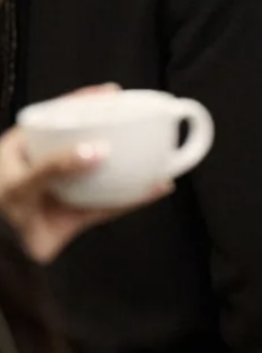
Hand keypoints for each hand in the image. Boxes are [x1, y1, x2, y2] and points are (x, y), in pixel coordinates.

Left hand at [0, 86, 173, 262]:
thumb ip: (56, 165)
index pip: (59, 114)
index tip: (112, 93)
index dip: (86, 100)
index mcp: (28, 146)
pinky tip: (155, 187)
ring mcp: (66, 189)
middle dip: (113, 129)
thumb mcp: (21, 183)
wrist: (1, 260)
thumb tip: (97, 150)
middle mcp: (50, 164)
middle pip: (87, 138)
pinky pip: (112, 202)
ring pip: (103, 169)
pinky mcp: (79, 215)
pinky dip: (134, 196)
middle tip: (136, 118)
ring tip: (155, 151)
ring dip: (129, 162)